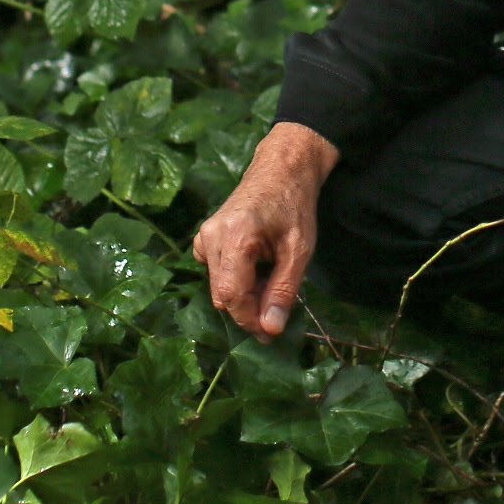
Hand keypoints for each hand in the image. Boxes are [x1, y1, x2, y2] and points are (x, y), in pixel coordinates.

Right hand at [194, 121, 339, 338]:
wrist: (280, 170)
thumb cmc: (294, 205)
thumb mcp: (299, 249)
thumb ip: (283, 290)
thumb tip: (270, 329)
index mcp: (235, 235)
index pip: (231, 295)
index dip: (250, 319)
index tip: (271, 333)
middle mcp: (211, 236)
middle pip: (222, 294)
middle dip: (249, 310)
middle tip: (277, 310)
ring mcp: (204, 236)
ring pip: (218, 287)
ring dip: (244, 296)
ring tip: (271, 283)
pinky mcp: (204, 238)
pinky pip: (215, 273)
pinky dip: (235, 281)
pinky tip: (256, 269)